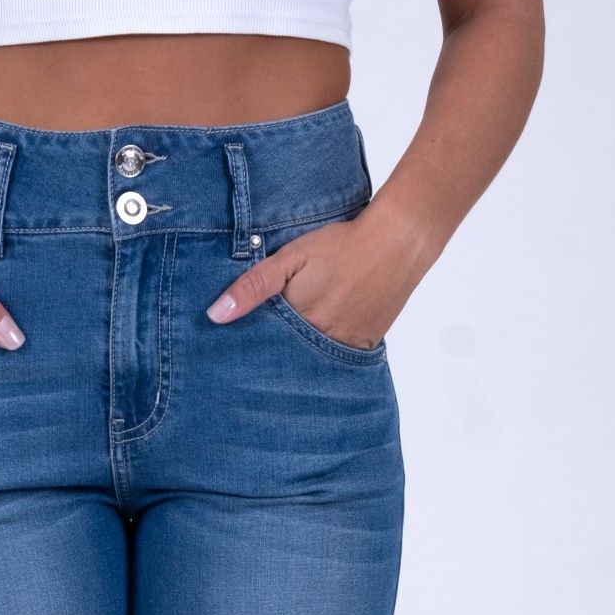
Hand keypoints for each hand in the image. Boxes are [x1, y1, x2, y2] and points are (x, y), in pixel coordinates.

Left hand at [206, 196, 428, 350]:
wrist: (398, 242)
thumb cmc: (342, 246)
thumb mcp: (291, 258)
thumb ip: (254, 286)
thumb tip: (216, 315)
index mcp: (298, 323)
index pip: (262, 350)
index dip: (247, 352)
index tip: (231, 358)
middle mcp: (321, 343)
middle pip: (286, 363)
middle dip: (270, 364)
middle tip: (250, 371)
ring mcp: (344, 348)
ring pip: (310, 367)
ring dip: (297, 364)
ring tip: (282, 364)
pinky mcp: (362, 348)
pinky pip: (335, 364)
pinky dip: (322, 361)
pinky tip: (312, 354)